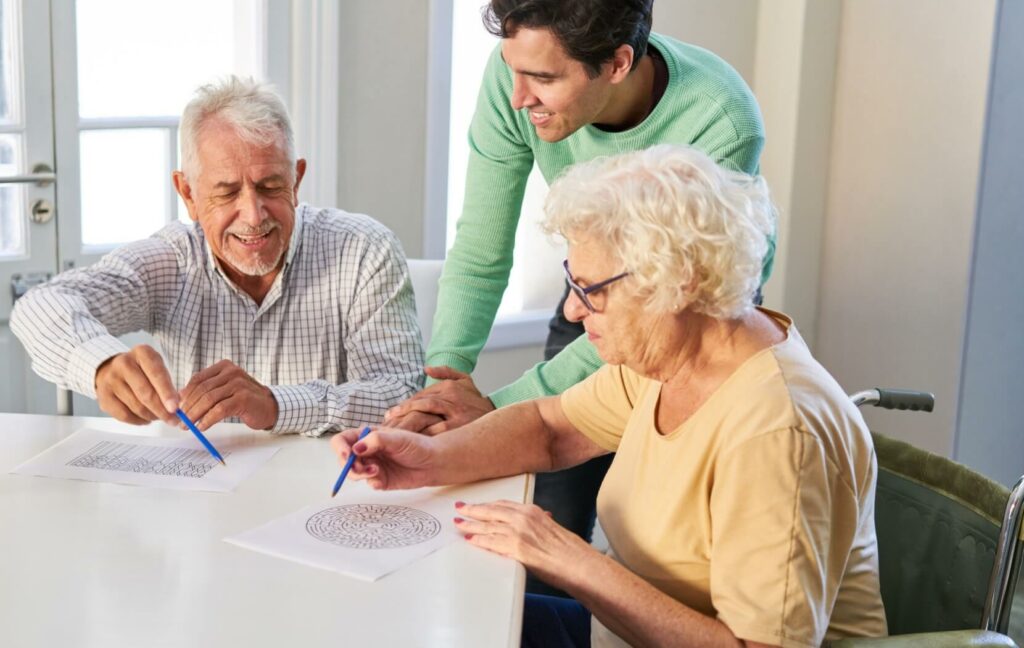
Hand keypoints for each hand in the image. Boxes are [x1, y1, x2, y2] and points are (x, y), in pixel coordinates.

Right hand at [94, 345, 178, 424]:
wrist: (112, 369)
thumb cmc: (142, 370)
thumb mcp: (157, 368)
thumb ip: (168, 385)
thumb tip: (176, 408)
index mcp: (142, 353)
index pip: (156, 374)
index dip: (167, 393)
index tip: (175, 408)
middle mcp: (124, 363)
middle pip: (146, 393)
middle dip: (162, 410)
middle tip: (173, 419)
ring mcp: (111, 380)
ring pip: (136, 406)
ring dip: (152, 416)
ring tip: (159, 416)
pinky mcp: (104, 396)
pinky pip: (124, 415)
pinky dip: (139, 420)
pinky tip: (146, 419)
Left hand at [178, 360, 277, 430]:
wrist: (270, 407)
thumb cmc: (245, 399)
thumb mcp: (224, 390)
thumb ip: (206, 390)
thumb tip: (180, 398)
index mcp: (224, 367)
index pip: (198, 379)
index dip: (185, 394)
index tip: (177, 408)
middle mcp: (232, 372)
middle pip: (202, 389)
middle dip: (188, 406)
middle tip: (180, 420)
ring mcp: (239, 384)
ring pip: (209, 399)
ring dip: (195, 414)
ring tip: (188, 425)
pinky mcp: (244, 398)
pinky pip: (219, 410)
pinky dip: (208, 420)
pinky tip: (202, 427)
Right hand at [330, 426, 438, 489]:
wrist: (433, 463)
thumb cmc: (417, 445)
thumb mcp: (397, 438)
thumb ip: (375, 440)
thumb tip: (355, 449)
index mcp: (367, 436)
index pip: (342, 440)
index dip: (340, 448)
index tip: (347, 456)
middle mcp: (367, 451)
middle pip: (344, 459)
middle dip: (349, 466)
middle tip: (361, 468)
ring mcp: (372, 466)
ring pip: (354, 473)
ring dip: (360, 474)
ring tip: (376, 471)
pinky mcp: (380, 480)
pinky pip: (368, 483)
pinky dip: (372, 482)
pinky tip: (382, 480)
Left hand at [384, 366, 494, 434]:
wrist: (498, 416)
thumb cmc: (476, 400)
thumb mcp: (465, 380)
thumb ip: (445, 372)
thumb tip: (426, 368)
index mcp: (449, 386)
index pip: (420, 395)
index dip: (404, 405)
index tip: (391, 414)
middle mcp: (451, 397)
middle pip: (419, 404)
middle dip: (401, 413)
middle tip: (387, 423)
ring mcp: (455, 413)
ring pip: (424, 415)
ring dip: (406, 423)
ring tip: (394, 432)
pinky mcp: (459, 428)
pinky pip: (435, 431)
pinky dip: (421, 435)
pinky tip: (411, 441)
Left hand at [454, 500, 595, 591]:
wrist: (578, 563)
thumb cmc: (569, 550)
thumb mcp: (553, 529)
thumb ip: (541, 523)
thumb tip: (540, 520)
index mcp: (533, 511)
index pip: (503, 504)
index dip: (488, 505)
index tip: (478, 504)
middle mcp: (524, 517)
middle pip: (491, 511)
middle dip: (473, 510)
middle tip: (460, 508)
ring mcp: (518, 532)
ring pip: (487, 525)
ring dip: (470, 524)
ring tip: (459, 523)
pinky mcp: (515, 547)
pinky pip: (491, 541)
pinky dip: (478, 539)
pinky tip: (470, 539)